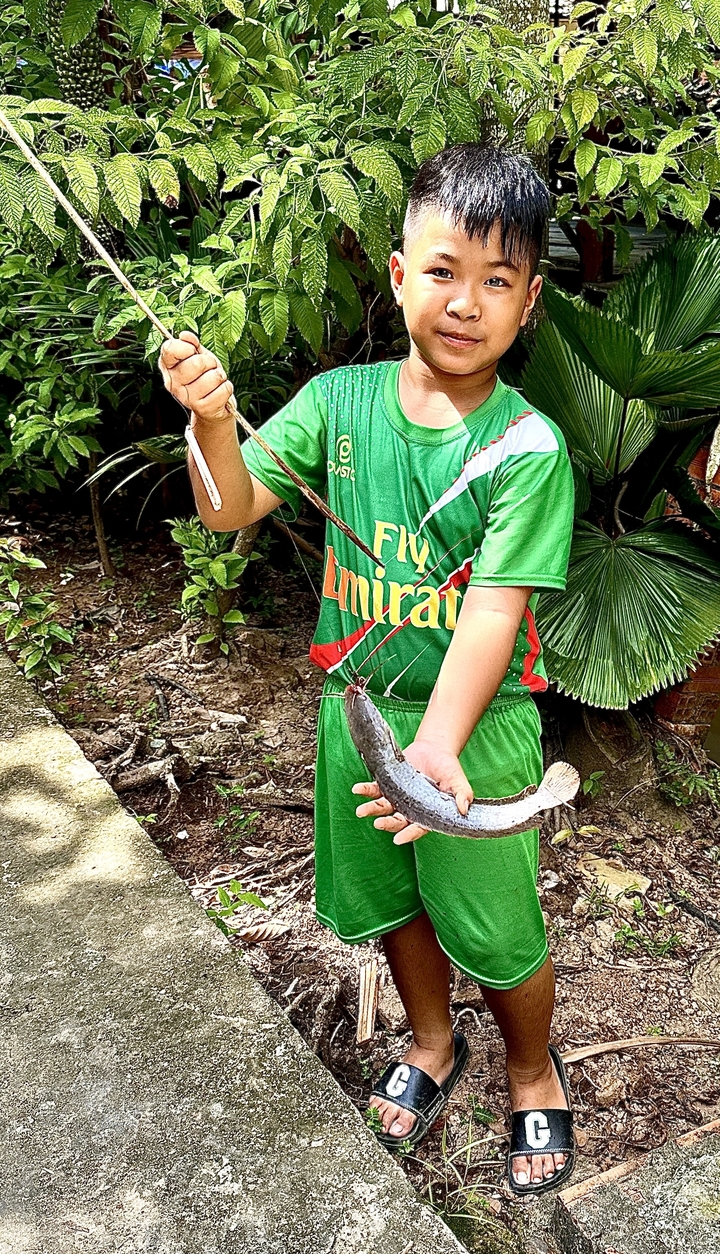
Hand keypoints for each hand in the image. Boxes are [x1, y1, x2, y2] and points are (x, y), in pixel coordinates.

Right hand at [158, 330, 233, 423]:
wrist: (213, 405)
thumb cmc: (205, 376)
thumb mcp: (198, 356)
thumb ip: (191, 344)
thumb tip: (185, 335)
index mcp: (168, 367)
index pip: (170, 349)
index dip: (187, 346)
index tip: (193, 350)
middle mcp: (172, 383)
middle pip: (197, 363)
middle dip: (210, 362)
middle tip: (209, 368)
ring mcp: (186, 398)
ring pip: (213, 377)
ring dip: (220, 376)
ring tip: (215, 381)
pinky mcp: (202, 408)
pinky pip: (223, 390)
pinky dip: (226, 388)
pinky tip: (218, 392)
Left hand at [352, 740, 472, 844]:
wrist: (434, 749)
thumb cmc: (448, 768)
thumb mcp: (457, 780)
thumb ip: (462, 794)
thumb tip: (464, 809)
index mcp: (427, 813)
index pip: (418, 828)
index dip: (408, 834)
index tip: (398, 839)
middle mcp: (410, 808)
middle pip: (397, 820)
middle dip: (387, 823)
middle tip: (378, 824)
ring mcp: (397, 797)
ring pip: (383, 807)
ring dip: (371, 810)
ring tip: (361, 811)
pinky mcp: (388, 783)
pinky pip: (375, 789)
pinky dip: (365, 790)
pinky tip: (357, 789)